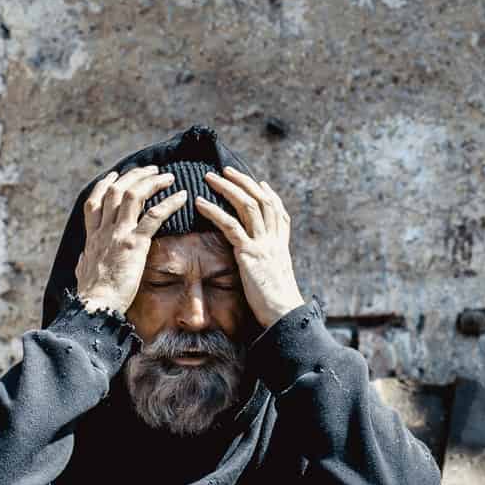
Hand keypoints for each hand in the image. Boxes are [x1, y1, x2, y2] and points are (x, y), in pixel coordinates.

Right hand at [72, 166, 186, 311]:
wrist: (95, 307)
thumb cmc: (92, 298)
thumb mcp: (82, 274)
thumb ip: (84, 262)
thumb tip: (82, 259)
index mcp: (93, 238)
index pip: (95, 201)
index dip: (105, 185)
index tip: (116, 176)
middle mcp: (104, 231)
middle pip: (115, 190)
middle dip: (134, 176)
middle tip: (150, 169)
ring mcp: (118, 235)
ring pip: (133, 195)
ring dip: (151, 181)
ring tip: (167, 176)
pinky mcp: (134, 244)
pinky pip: (154, 216)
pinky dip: (169, 203)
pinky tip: (182, 196)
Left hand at [195, 168, 305, 326]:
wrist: (284, 315)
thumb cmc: (278, 304)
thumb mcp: (276, 278)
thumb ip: (268, 265)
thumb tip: (262, 263)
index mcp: (281, 245)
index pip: (278, 211)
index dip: (268, 194)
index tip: (259, 182)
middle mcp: (274, 240)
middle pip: (262, 200)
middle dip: (244, 182)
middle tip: (227, 170)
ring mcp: (263, 244)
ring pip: (247, 205)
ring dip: (228, 188)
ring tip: (210, 177)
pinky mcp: (249, 254)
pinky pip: (230, 226)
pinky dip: (214, 211)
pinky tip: (199, 203)